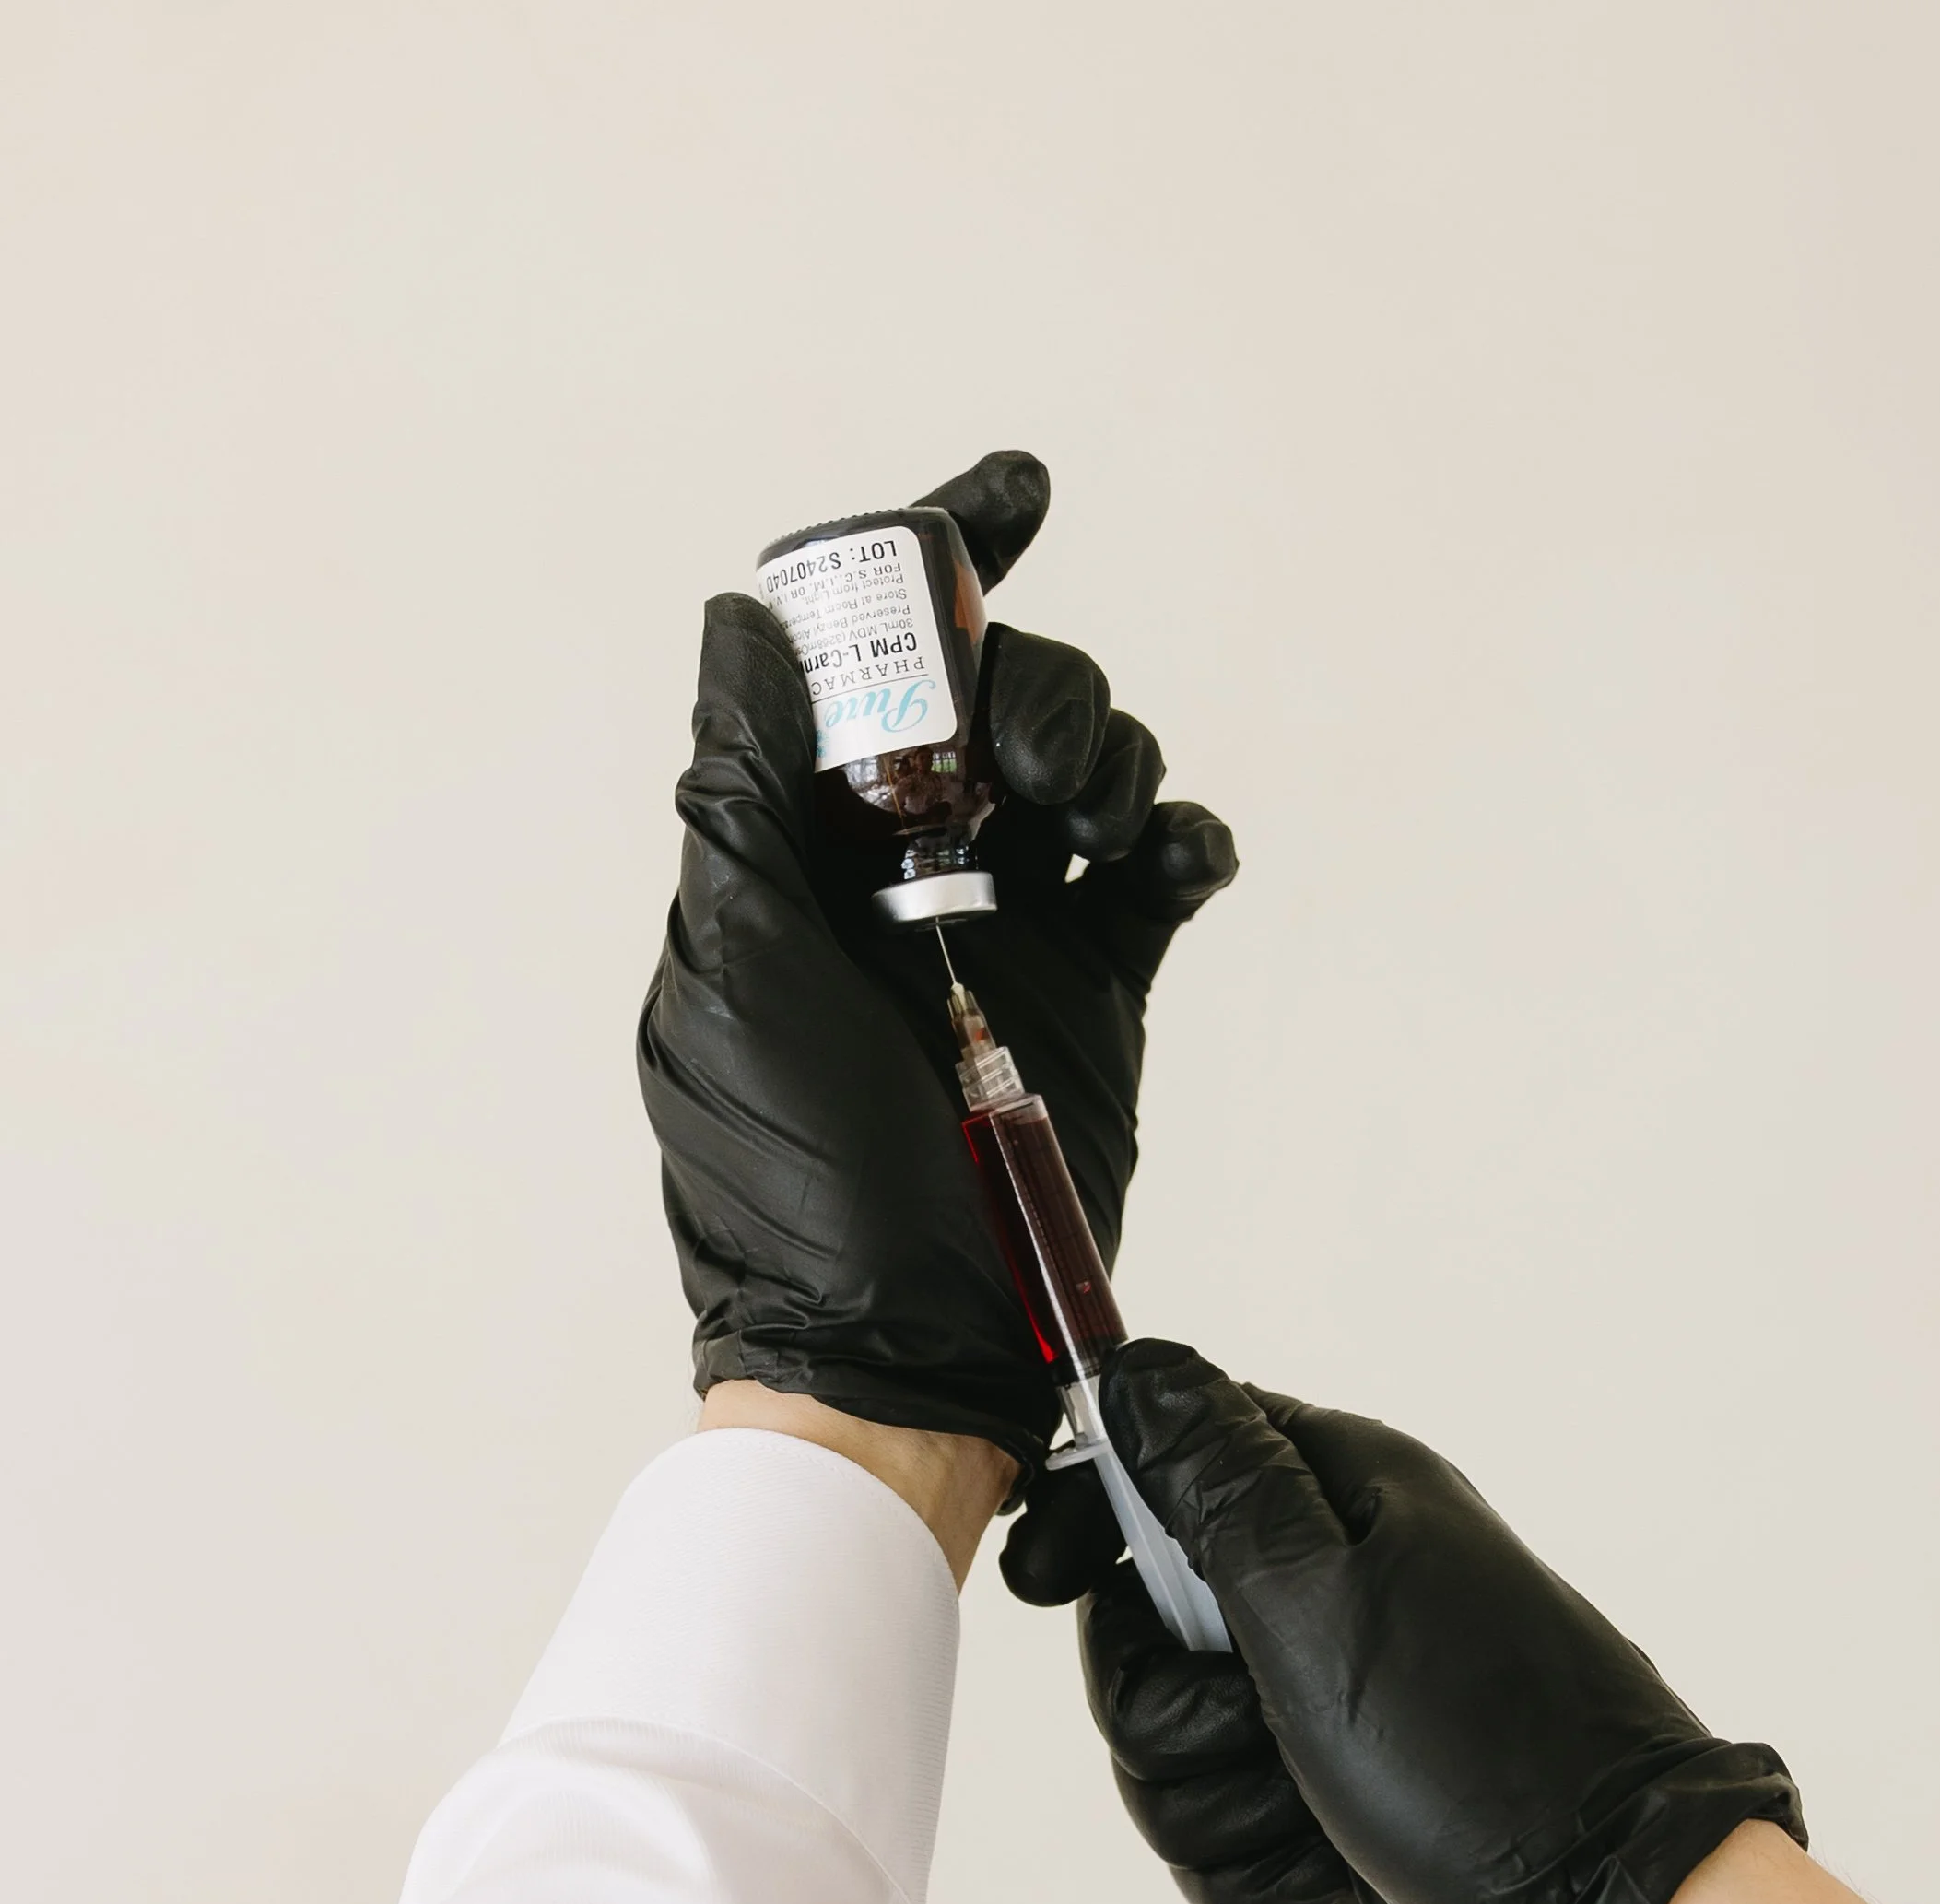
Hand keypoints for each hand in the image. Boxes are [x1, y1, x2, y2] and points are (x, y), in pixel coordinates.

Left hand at [639, 452, 1237, 1475]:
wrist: (907, 1342)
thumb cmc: (794, 1175)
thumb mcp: (732, 968)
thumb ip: (741, 790)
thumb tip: (743, 620)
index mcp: (802, 849)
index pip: (863, 663)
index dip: (932, 559)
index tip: (1012, 499)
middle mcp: (906, 871)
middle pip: (1001, 693)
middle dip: (1037, 688)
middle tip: (1032, 776)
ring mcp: (1011, 927)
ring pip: (1087, 764)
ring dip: (1110, 755)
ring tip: (1093, 834)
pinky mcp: (1097, 992)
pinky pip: (1158, 870)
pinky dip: (1181, 836)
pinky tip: (1170, 860)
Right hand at [1008, 1340, 1805, 1903]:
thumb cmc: (1482, 1747)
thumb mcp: (1325, 1600)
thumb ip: (1215, 1487)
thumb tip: (1139, 1367)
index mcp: (1334, 1500)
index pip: (1159, 1463)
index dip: (1091, 1520)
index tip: (1046, 1579)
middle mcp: (1327, 1585)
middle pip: (1139, 1632)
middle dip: (1168, 1715)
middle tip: (1250, 1732)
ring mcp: (1322, 1698)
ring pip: (1166, 1747)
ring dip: (1218, 1804)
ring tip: (1309, 1813)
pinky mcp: (1323, 1795)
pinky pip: (1215, 1830)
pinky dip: (1257, 1864)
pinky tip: (1325, 1869)